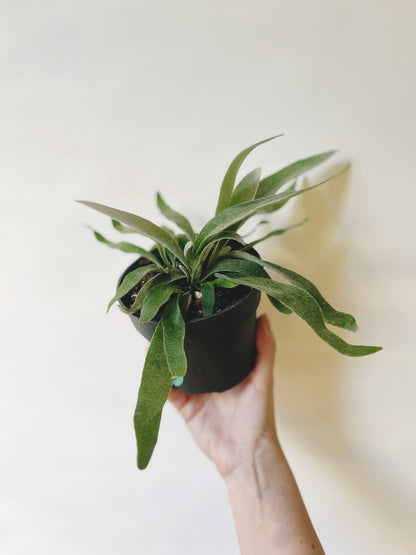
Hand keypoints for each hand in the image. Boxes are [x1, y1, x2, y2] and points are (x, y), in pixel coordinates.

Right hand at [168, 314, 277, 478]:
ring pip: (176, 369)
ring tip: (155, 338)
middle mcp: (212, 377)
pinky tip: (150, 364)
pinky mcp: (185, 407)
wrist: (244, 455)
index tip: (195, 308)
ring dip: (165, 356)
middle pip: (193, 354)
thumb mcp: (263, 379)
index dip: (206, 327)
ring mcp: (197, 391)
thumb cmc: (259, 417)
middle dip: (181, 340)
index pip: (216, 342)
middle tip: (169, 320)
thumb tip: (263, 317)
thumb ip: (265, 350)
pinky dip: (157, 380)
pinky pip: (167, 391)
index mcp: (231, 367)